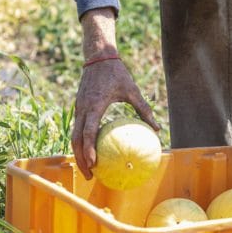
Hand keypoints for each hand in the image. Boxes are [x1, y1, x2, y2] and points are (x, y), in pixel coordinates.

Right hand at [72, 58, 157, 178]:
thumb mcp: (132, 90)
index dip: (89, 148)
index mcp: (95, 105)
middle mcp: (82, 108)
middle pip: (76, 139)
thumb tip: (157, 128)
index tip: (94, 162)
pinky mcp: (78, 107)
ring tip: (89, 168)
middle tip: (91, 175)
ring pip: (74, 135)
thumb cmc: (117, 73)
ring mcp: (78, 108)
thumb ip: (143, 109)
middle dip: (81, 159)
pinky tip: (90, 151)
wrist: (98, 57)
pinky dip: (80, 143)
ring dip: (78, 153)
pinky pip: (77, 128)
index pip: (88, 131)